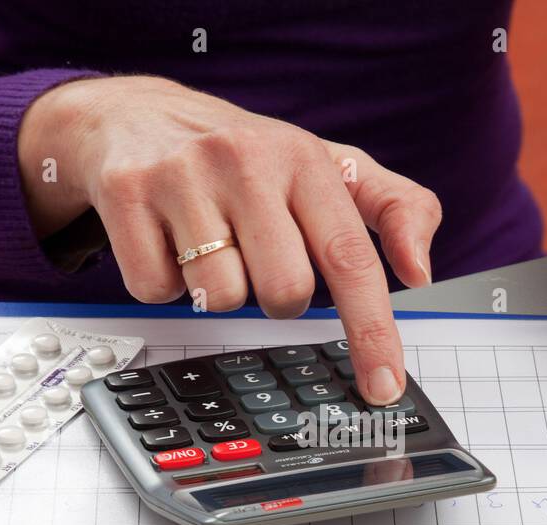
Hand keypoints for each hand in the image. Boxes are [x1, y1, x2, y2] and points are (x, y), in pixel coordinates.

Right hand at [17, 76, 442, 404]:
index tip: (384, 386)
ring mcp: (181, 175)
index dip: (372, 330)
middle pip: (283, 293)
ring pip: (219, 297)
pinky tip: (166, 242)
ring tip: (209, 245)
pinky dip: (163, 283)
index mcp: (304, 159)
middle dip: (275, 297)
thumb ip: (394, 209)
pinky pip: (157, 290)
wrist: (135, 115)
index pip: (351, 258)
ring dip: (217, 291)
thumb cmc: (244, 157)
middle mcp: (245, 160)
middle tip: (258, 258)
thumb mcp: (325, 167)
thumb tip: (419, 270)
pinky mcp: (126, 194)